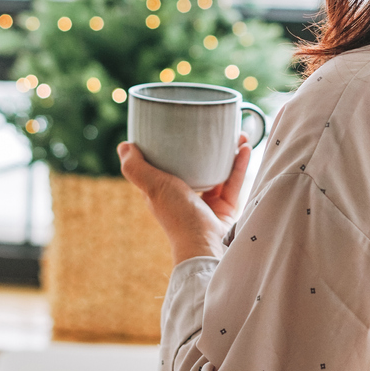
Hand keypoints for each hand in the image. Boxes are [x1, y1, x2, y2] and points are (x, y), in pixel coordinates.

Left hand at [119, 136, 251, 265]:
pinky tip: (245, 148)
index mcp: (165, 191)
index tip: (185, 126)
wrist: (205, 244)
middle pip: (197, 165)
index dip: (175, 146)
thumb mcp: (153, 186)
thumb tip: (123, 145)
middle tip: (217, 127)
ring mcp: (206, 203)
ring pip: (219, 172)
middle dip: (208, 146)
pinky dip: (240, 165)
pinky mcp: (225, 209)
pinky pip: (233, 182)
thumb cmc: (177, 215)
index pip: (167, 165)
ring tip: (238, 133)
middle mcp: (185, 196)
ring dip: (229, 152)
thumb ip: (136, 168)